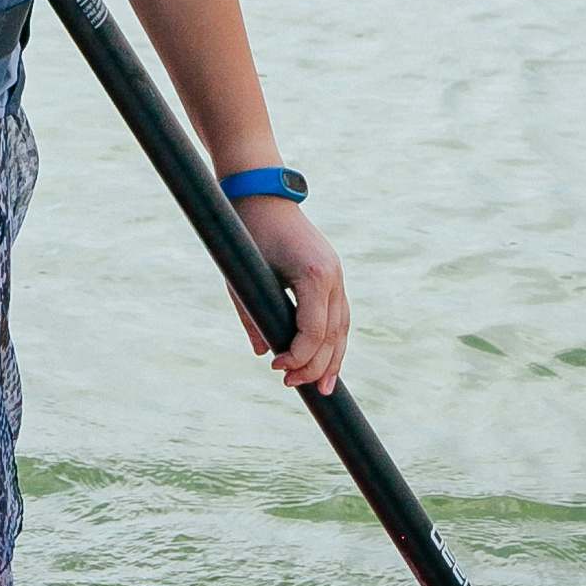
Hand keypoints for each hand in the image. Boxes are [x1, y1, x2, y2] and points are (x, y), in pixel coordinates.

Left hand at [228, 200, 346, 395]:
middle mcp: (333, 275)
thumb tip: (262, 353)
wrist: (262, 197)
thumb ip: (252, 317)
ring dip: (333, 360)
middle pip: (333, 335)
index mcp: (313, 275)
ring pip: (343, 328)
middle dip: (315, 366)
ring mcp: (337, 274)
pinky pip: (340, 314)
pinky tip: (328, 361)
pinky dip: (335, 340)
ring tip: (323, 388)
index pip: (314, 331)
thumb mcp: (242, 279)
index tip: (276, 368)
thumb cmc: (247, 235)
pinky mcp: (333, 273)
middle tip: (291, 384)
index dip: (298, 357)